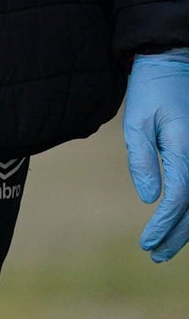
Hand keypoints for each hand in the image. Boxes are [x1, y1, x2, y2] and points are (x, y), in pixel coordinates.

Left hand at [124, 49, 188, 262]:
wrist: (173, 62)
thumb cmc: (151, 90)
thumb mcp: (136, 121)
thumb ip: (142, 160)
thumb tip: (149, 199)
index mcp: (187, 148)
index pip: (180, 198)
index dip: (165, 224)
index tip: (147, 242)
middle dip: (177, 235)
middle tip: (155, 256)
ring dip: (188, 228)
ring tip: (166, 250)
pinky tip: (181, 225)